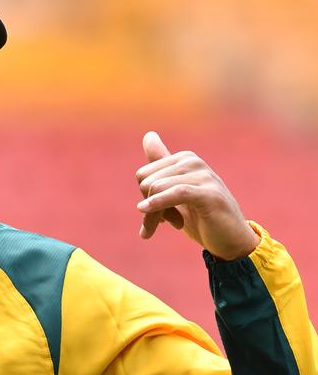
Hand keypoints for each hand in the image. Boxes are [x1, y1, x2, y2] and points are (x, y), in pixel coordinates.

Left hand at [136, 131, 260, 259]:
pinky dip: (159, 204)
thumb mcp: (176, 191)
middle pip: (147, 183)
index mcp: (183, 159)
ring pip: (156, 189)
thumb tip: (148, 134)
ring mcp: (203, 176)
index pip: (143, 175)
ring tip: (174, 225)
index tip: (160, 213)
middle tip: (168, 222)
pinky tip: (152, 218)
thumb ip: (162, 166)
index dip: (145, 198)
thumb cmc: (201, 216)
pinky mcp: (210, 194)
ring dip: (156, 216)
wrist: (231, 240)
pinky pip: (176, 193)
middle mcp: (193, 161)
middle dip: (150, 208)